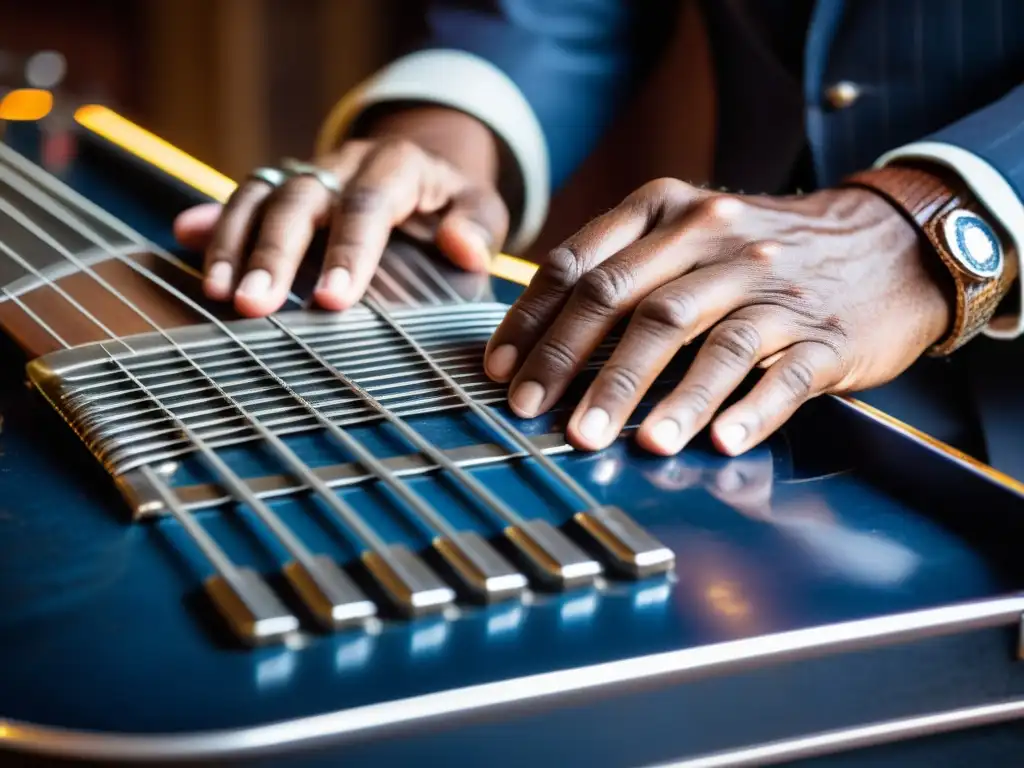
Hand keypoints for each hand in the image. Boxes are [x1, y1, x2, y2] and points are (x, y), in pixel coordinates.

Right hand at [173, 107, 506, 315]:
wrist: (425, 166)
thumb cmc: (454, 204)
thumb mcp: (483, 207)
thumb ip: (479, 226)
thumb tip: (463, 248)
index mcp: (398, 165)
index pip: (369, 203)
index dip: (348, 249)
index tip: (331, 299)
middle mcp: (344, 163)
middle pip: (301, 198)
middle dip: (275, 253)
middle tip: (254, 306)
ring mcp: (308, 172)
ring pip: (261, 194)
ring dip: (235, 242)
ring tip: (218, 294)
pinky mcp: (283, 188)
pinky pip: (242, 196)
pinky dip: (213, 218)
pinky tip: (183, 240)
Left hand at [483, 178, 952, 456]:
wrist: (886, 245)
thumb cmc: (763, 252)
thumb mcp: (689, 233)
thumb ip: (622, 268)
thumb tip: (539, 337)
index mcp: (670, 211)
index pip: (584, 265)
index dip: (535, 322)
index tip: (502, 372)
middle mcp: (719, 241)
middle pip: (635, 304)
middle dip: (577, 363)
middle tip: (538, 415)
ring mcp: (776, 288)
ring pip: (706, 341)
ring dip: (657, 396)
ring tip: (618, 441)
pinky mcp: (826, 335)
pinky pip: (783, 374)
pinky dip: (748, 409)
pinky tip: (720, 442)